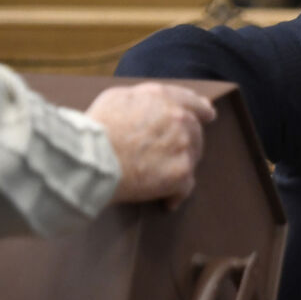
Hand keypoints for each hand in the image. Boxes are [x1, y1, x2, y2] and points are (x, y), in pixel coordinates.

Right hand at [85, 82, 215, 208]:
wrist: (92, 158)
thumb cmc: (97, 129)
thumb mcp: (117, 97)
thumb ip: (143, 98)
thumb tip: (152, 106)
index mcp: (164, 98)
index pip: (192, 102)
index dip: (202, 110)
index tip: (209, 115)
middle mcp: (179, 119)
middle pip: (195, 133)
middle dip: (186, 144)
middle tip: (170, 157)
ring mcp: (183, 146)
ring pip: (192, 159)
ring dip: (179, 168)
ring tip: (159, 178)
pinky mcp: (181, 173)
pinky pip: (186, 187)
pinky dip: (176, 195)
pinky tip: (167, 202)